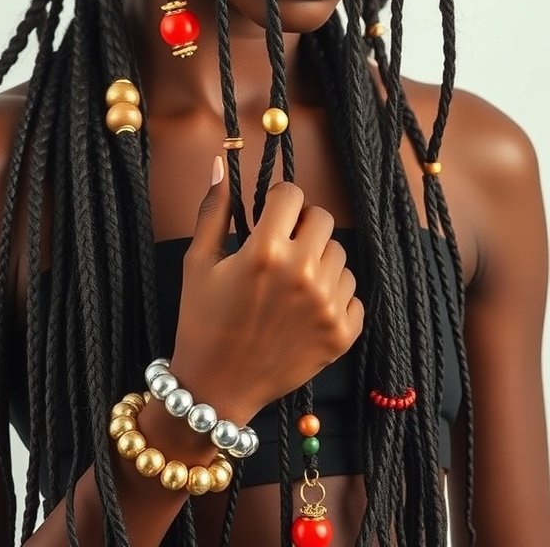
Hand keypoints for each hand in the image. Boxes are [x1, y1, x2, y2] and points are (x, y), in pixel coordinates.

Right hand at [170, 156, 363, 424]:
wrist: (215, 389)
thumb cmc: (202, 321)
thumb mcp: (199, 262)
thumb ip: (214, 209)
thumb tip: (220, 162)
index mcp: (265, 251)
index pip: (293, 194)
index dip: (278, 200)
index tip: (269, 216)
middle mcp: (302, 274)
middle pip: (322, 219)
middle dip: (301, 225)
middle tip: (281, 247)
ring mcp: (326, 306)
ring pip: (339, 255)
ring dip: (319, 259)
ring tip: (292, 281)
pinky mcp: (342, 334)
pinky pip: (354, 293)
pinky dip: (334, 296)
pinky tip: (306, 308)